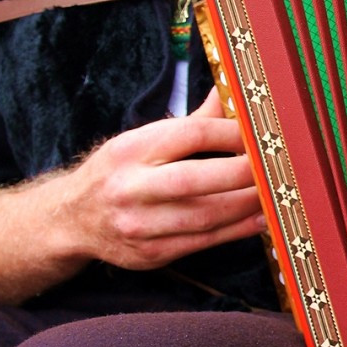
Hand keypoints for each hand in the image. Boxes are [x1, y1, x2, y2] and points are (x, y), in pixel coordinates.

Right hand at [63, 88, 264, 269]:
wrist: (71, 219)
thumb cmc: (119, 172)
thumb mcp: (142, 139)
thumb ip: (193, 121)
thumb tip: (232, 92)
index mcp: (130, 150)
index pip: (189, 135)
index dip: (231, 134)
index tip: (259, 135)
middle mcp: (130, 188)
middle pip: (195, 179)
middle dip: (243, 173)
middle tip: (275, 167)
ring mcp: (139, 225)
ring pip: (204, 216)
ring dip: (247, 205)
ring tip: (275, 193)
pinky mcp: (151, 254)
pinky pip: (204, 241)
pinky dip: (238, 230)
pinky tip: (260, 218)